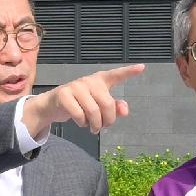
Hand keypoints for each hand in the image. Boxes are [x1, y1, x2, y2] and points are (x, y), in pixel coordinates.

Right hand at [21, 64, 143, 136]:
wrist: (54, 105)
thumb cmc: (81, 104)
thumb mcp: (98, 107)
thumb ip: (114, 108)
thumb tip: (124, 111)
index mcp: (101, 81)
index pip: (116, 75)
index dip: (129, 72)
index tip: (142, 67)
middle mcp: (89, 80)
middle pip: (107, 104)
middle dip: (108, 120)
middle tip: (103, 127)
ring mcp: (76, 86)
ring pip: (93, 111)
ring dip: (95, 125)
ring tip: (93, 128)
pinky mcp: (64, 94)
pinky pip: (79, 114)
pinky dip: (82, 123)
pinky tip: (80, 122)